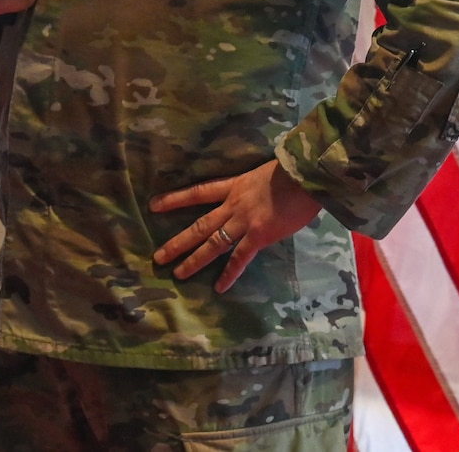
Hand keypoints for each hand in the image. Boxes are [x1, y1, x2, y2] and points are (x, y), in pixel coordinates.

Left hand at [151, 160, 323, 292]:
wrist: (304, 176)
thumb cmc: (291, 172)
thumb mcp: (264, 174)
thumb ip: (255, 189)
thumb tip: (258, 200)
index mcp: (234, 186)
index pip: (198, 192)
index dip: (175, 199)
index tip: (153, 205)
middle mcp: (233, 205)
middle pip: (199, 225)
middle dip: (178, 242)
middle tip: (158, 256)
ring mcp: (243, 221)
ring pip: (213, 244)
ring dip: (194, 260)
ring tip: (178, 274)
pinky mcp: (258, 236)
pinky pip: (240, 258)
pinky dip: (229, 273)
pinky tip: (219, 287)